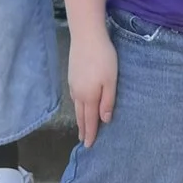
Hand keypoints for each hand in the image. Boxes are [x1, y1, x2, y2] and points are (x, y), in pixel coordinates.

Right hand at [71, 26, 118, 145]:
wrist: (86, 37)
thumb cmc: (103, 58)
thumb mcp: (111, 81)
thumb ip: (108, 101)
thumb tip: (105, 120)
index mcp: (89, 97)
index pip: (89, 120)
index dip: (90, 133)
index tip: (89, 145)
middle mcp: (78, 93)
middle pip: (80, 115)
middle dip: (83, 129)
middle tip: (83, 141)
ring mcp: (73, 84)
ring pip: (76, 106)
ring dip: (79, 118)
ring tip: (81, 127)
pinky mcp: (71, 75)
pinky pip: (74, 97)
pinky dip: (77, 106)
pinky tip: (79, 105)